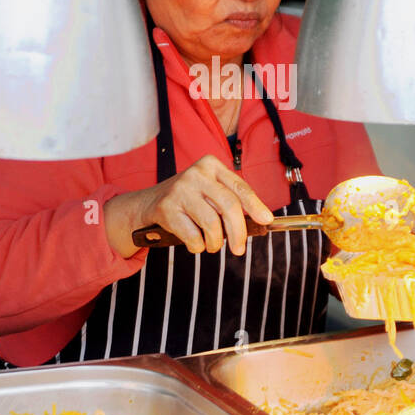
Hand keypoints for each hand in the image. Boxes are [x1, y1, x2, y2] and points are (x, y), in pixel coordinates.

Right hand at [104, 155, 273, 256]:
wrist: (148, 203)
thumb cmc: (189, 201)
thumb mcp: (210, 191)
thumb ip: (231, 201)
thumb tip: (261, 221)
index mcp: (211, 166)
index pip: (239, 187)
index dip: (255, 206)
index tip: (266, 220)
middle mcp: (196, 174)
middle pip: (228, 205)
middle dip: (238, 231)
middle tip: (240, 249)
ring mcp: (180, 190)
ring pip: (212, 223)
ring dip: (216, 242)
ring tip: (213, 245)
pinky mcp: (167, 208)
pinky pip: (193, 236)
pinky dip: (198, 246)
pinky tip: (196, 243)